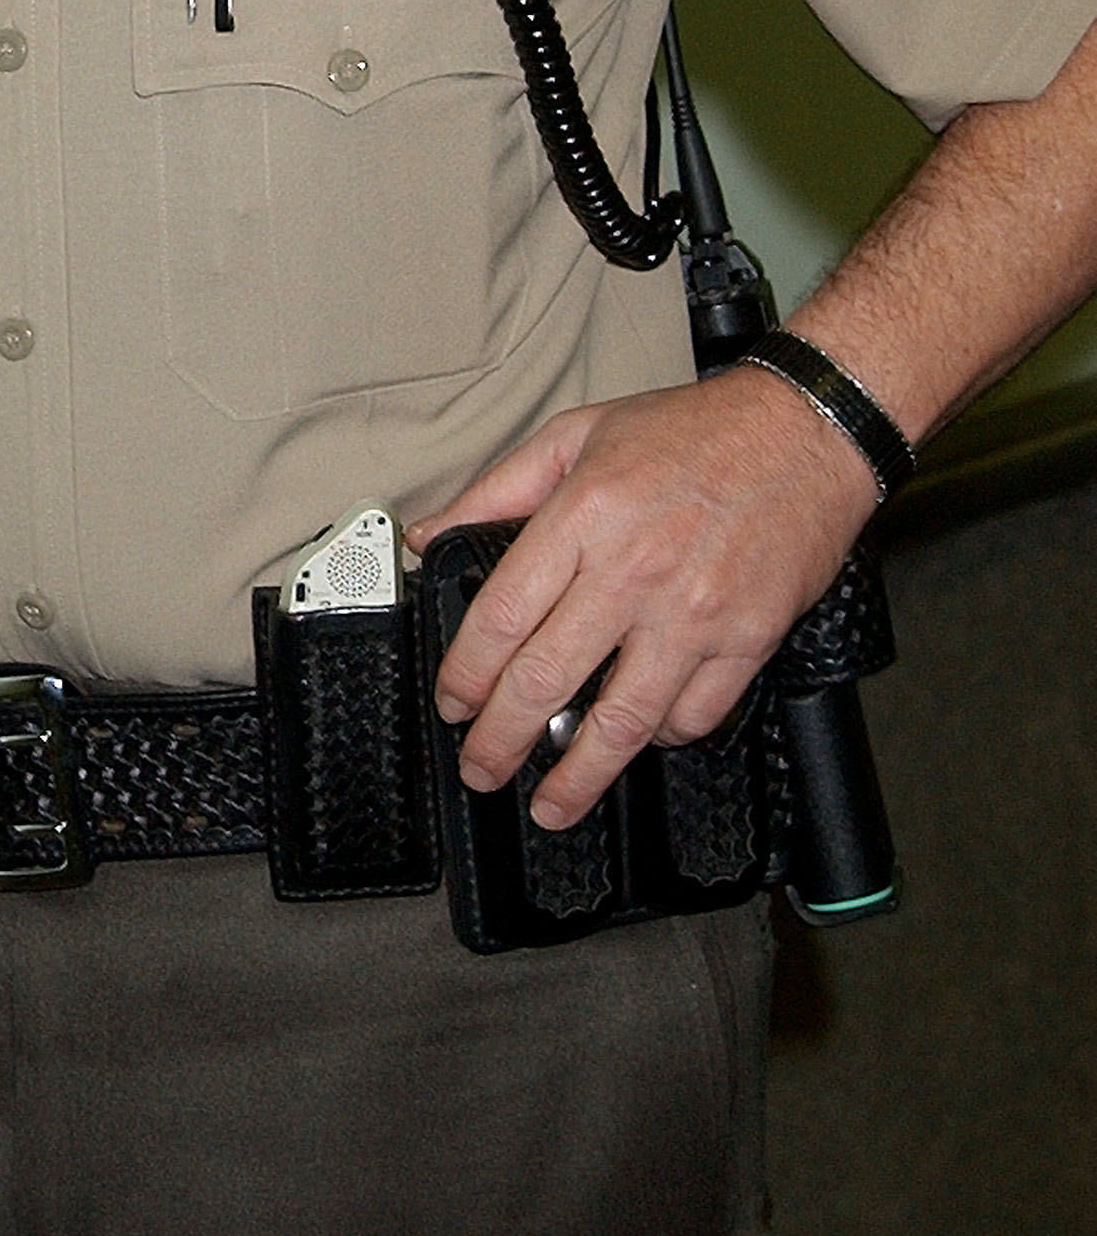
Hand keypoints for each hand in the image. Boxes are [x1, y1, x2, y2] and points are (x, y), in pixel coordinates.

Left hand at [404, 366, 878, 829]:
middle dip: (501, 739)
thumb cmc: (691, 432)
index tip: (454, 703)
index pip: (501, 616)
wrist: (804, 433)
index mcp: (582, 517)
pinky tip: (639, 739)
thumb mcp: (577, 435)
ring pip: (622, 718)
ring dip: (578, 773)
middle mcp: (633, 571)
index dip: (466, 674)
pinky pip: (695, 714)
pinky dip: (662, 737)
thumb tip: (431, 534)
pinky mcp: (748, 639)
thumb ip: (497, 490)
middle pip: (546, 679)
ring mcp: (693, 613)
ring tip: (551, 803)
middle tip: (481, 769)